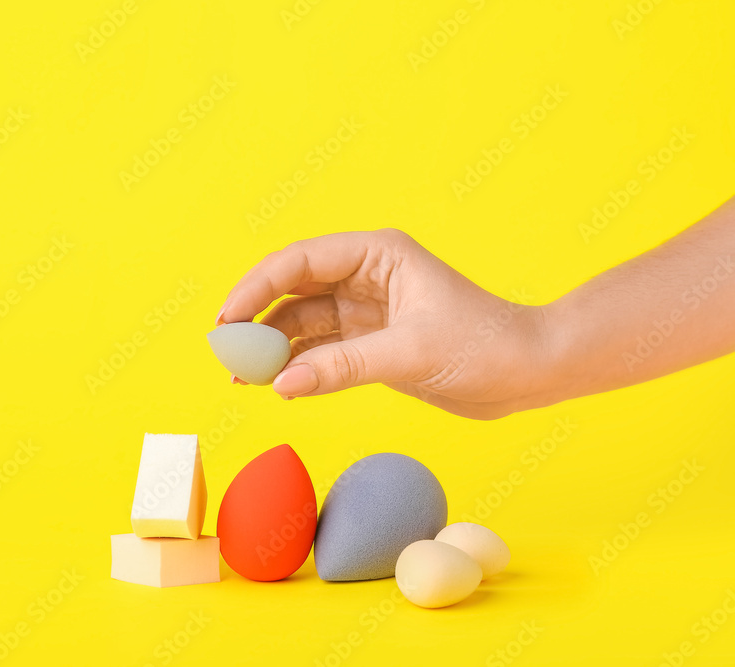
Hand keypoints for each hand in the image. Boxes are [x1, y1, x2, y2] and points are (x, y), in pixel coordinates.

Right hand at [216, 229, 550, 418]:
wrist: (528, 373)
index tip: (227, 320)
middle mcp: (366, 276)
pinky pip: (320, 350)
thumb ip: (342, 367)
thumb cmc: (486, 344)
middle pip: (292, 289)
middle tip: (225, 351)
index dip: (257, 287)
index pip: (300, 261)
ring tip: (241, 377)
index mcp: (377, 254)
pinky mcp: (370, 343)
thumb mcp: (410, 353)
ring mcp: (366, 310)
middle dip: (256, 318)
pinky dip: (296, 367)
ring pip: (302, 322)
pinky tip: (276, 385)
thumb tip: (282, 384)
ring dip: (272, 347)